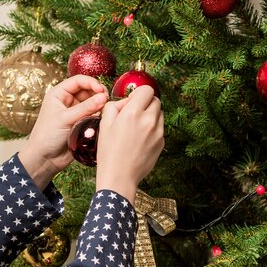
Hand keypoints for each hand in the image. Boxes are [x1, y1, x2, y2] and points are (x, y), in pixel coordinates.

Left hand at [19, 75, 108, 183]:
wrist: (45, 158)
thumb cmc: (47, 136)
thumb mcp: (65, 118)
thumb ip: (86, 107)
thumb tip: (103, 97)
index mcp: (59, 94)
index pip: (78, 80)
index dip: (92, 83)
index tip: (102, 91)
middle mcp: (67, 101)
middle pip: (88, 90)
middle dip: (98, 94)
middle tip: (106, 102)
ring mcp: (75, 112)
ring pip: (92, 103)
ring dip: (99, 106)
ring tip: (103, 112)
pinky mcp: (81, 123)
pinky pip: (94, 115)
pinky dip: (99, 116)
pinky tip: (100, 120)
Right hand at [95, 84, 164, 202]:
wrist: (119, 176)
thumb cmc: (109, 151)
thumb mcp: (104, 124)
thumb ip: (115, 105)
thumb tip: (126, 101)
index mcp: (133, 113)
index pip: (147, 89)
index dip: (139, 93)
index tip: (132, 101)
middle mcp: (149, 120)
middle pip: (156, 100)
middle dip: (145, 103)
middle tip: (133, 114)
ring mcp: (158, 132)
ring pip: (159, 114)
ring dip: (150, 115)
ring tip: (136, 128)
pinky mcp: (162, 142)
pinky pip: (160, 128)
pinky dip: (152, 129)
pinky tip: (140, 139)